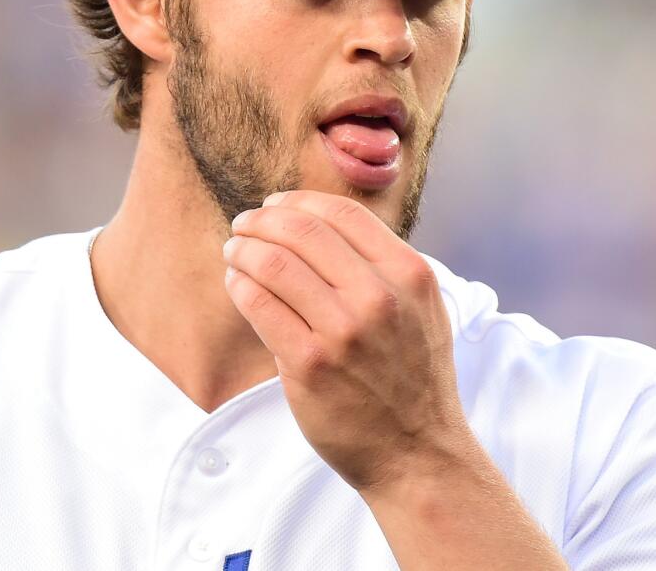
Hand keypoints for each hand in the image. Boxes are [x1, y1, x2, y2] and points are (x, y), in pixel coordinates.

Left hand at [223, 190, 467, 493]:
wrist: (418, 454)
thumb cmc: (414, 378)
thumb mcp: (421, 309)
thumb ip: (383, 266)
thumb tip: (317, 223)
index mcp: (409, 274)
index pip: (342, 213)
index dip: (298, 201)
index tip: (275, 206)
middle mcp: (379, 297)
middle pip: (302, 230)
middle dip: (262, 221)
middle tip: (244, 226)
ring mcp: (343, 332)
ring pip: (273, 263)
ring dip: (243, 249)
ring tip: (234, 252)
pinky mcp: (309, 365)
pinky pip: (259, 305)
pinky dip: (239, 285)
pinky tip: (236, 284)